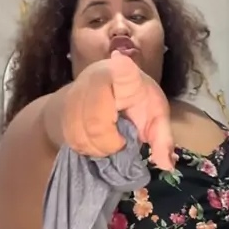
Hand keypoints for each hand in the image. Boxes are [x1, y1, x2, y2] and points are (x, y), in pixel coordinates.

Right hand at [62, 52, 173, 170]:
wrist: (97, 91)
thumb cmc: (134, 100)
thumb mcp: (154, 114)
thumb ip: (162, 138)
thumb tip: (167, 165)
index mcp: (124, 75)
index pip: (122, 69)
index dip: (122, 69)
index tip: (123, 63)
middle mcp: (95, 79)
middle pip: (95, 119)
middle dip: (110, 141)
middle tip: (121, 143)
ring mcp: (74, 94)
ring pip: (80, 133)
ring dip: (97, 148)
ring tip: (109, 144)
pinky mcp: (60, 110)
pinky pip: (71, 139)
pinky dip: (85, 148)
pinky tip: (95, 143)